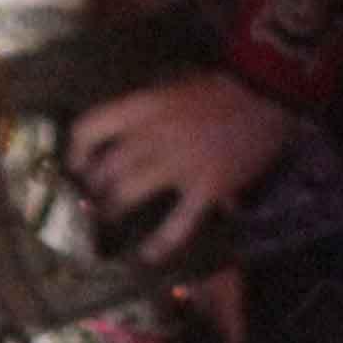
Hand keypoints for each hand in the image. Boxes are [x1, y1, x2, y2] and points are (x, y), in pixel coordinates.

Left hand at [67, 71, 302, 267]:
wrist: (268, 92)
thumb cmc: (222, 86)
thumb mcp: (176, 86)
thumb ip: (148, 112)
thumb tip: (124, 135)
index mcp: (143, 107)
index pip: (88, 128)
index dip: (74, 152)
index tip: (76, 166)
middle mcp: (151, 136)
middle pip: (104, 170)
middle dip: (92, 189)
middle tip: (92, 199)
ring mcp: (178, 165)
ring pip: (126, 196)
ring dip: (111, 212)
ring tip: (107, 222)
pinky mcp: (206, 189)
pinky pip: (176, 224)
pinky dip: (159, 244)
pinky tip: (147, 256)